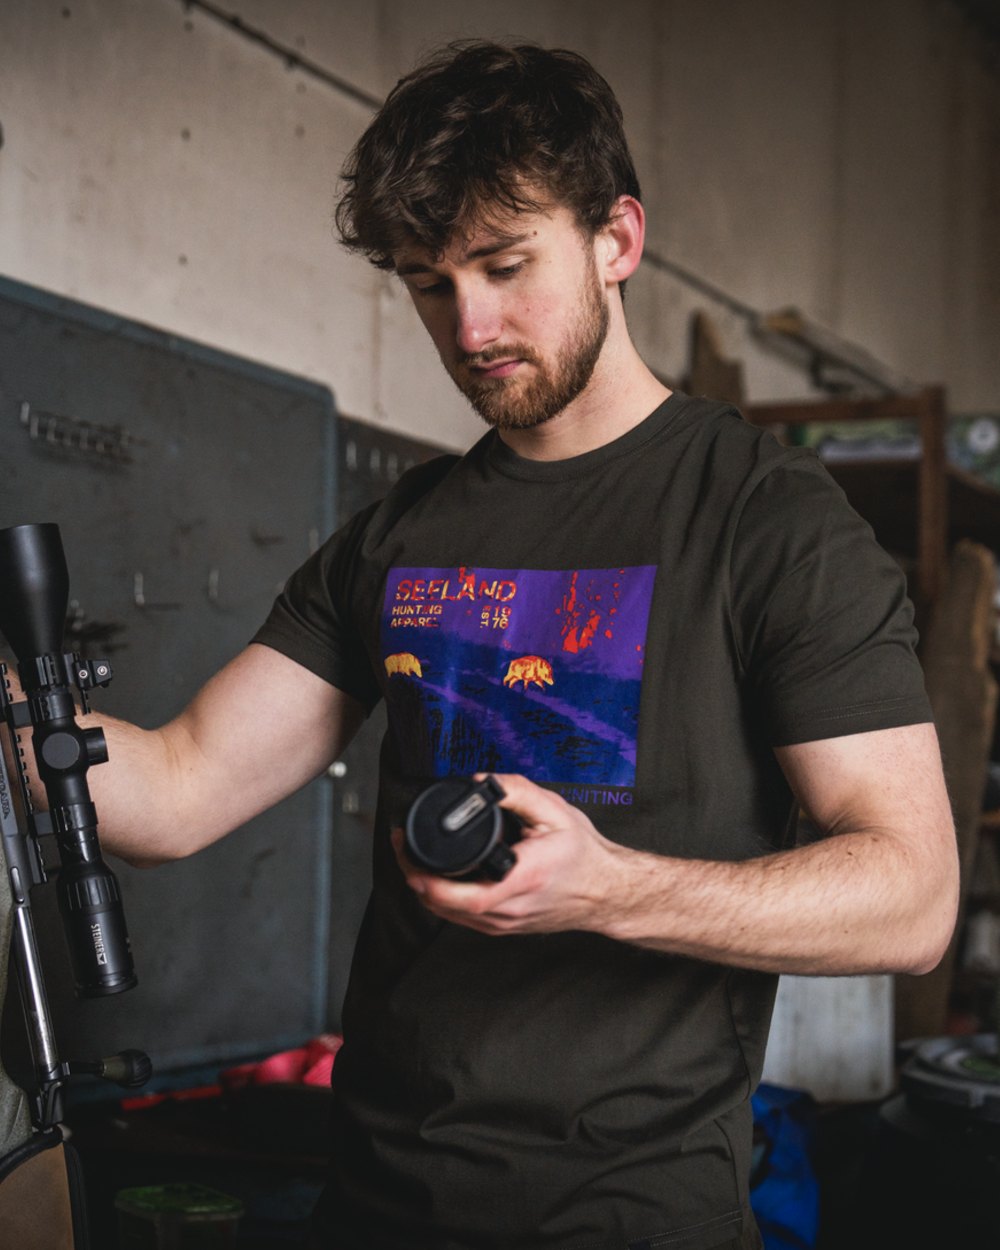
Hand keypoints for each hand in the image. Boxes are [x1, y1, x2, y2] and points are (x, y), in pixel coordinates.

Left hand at [392, 773, 624, 936]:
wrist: (607, 892)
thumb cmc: (585, 857)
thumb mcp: (555, 812)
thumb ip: (517, 792)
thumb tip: (480, 783)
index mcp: (518, 880)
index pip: (453, 892)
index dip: (420, 872)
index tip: (407, 845)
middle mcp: (506, 909)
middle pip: (439, 904)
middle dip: (412, 873)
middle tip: (403, 844)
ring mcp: (503, 924)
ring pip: (446, 914)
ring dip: (424, 888)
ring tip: (413, 858)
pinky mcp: (503, 928)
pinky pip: (461, 918)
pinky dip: (443, 898)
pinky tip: (439, 877)